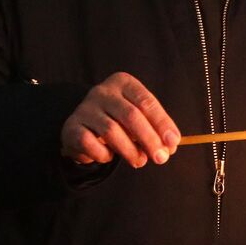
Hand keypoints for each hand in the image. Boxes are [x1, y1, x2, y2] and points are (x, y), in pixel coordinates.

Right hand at [60, 72, 179, 167]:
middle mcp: (102, 91)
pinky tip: (108, 156)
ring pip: (112, 131)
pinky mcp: (72, 126)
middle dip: (149, 139)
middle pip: (131, 115)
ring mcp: (85, 108)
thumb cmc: (118, 121)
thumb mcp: (138, 119)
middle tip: (161, 158)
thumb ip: (154, 129)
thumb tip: (170, 146)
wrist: (83, 128)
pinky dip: (104, 155)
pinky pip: (91, 144)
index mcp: (123, 83)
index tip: (173, 142)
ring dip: (130, 150)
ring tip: (140, 161)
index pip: (146, 101)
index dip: (162, 123)